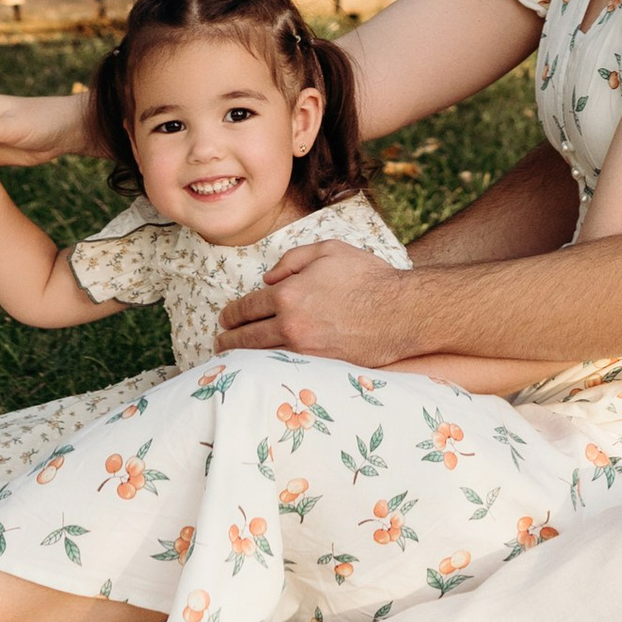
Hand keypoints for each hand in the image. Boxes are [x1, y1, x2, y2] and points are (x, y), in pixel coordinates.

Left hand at [215, 242, 420, 362]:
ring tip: (232, 362)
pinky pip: (284, 370)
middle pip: (247, 338)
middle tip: (219, 343)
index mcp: (289, 293)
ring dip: (243, 360)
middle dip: (228, 341)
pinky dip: (268, 371)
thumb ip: (292, 259)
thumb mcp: (328, 250)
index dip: (231, 314)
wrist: (401, 311)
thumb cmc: (368, 276)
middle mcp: (291, 324)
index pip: (247, 307)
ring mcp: (305, 350)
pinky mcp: (320, 369)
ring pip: (262, 358)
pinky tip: (262, 371)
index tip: (225, 319)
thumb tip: (267, 278)